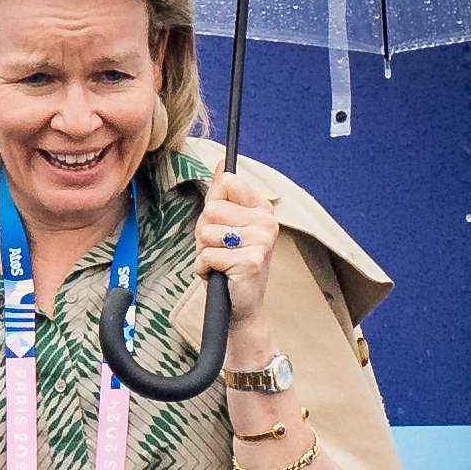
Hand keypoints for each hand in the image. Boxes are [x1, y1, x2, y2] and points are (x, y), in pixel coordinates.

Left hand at [195, 160, 277, 333]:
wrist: (240, 305)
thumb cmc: (229, 263)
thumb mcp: (223, 224)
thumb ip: (221, 194)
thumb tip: (221, 164)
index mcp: (261, 208)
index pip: (227, 183)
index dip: (212, 206)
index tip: (221, 224)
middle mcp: (266, 221)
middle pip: (212, 208)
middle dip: (205, 232)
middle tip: (219, 248)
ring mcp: (261, 241)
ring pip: (207, 232)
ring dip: (205, 250)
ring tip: (220, 262)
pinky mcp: (250, 260)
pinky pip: (207, 255)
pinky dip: (204, 268)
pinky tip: (220, 274)